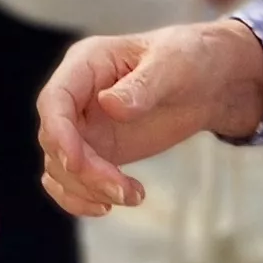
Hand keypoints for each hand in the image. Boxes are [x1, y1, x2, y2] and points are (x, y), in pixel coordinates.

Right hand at [36, 19, 262, 216]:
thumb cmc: (189, 60)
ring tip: (132, 196)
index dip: (59, 134)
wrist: (208, 83)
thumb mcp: (173, 65)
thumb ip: (142, 85)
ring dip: (87, 190)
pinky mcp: (95, 151)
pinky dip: (83, 198)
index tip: (78, 164)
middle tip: (124, 191)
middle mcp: (76, 96)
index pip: (54, 100)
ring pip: (59, 167)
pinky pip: (71, 180)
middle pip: (54, 141)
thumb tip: (110, 105)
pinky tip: (117, 202)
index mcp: (86, 64)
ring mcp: (82, 126)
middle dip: (84, 172)